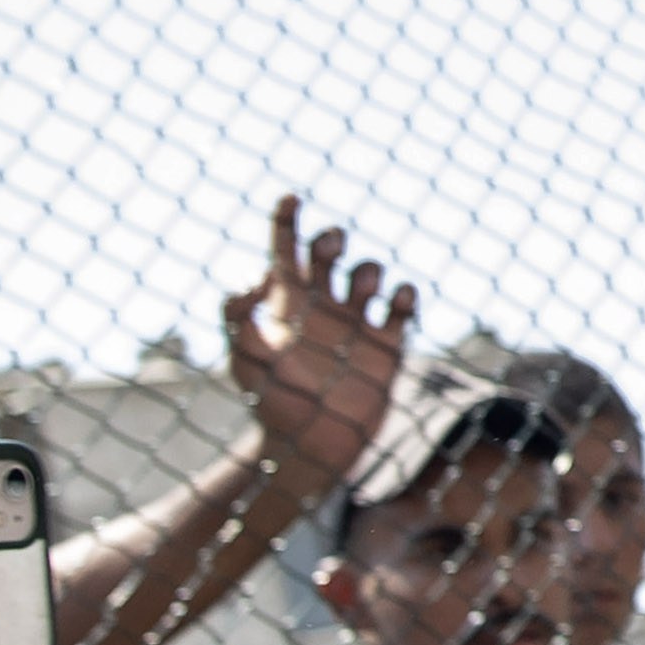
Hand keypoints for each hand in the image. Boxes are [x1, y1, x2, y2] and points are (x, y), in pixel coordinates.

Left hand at [221, 197, 417, 495]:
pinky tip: (397, 302)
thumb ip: (238, 317)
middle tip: (328, 249)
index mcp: (286, 304)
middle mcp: (322, 307)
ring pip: (368, 273)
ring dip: (366, 270)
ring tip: (361, 293)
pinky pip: (403, 305)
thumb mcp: (244, 359)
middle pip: (328, 252)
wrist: (311, 446)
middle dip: (330, 239)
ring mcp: (357, 323)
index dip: (286, 220)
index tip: (290, 197)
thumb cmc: (272, 405)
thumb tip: (255, 277)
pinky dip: (406, 295)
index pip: (285, 250)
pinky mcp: (387, 344)